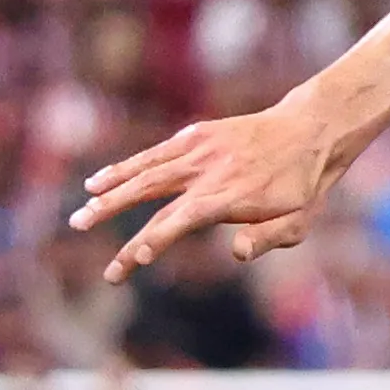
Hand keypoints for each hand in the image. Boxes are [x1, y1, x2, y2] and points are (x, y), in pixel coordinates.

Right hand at [72, 99, 352, 279]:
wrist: (309, 131)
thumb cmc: (304, 186)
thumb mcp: (300, 220)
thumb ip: (268, 238)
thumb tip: (236, 253)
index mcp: (231, 195)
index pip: (184, 220)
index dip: (158, 239)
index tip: (135, 258)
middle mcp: (208, 172)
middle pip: (152, 198)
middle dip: (118, 222)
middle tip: (94, 244)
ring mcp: (198, 151)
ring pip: (144, 174)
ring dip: (109, 195)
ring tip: (80, 217)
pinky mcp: (195, 136)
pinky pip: (153, 156)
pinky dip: (123, 168)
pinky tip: (96, 182)